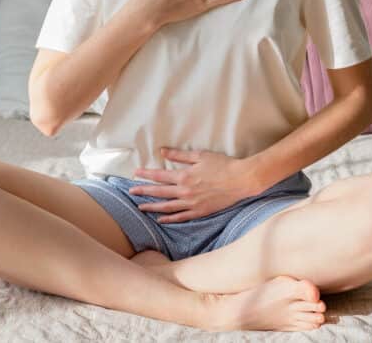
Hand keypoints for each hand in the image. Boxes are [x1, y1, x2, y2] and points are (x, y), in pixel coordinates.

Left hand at [128, 147, 258, 222]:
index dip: (146, 174)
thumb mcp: (200, 155)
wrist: (241, 180)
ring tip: (140, 207)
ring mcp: (192, 204)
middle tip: (131, 191)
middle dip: (143, 191)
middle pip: (159, 192)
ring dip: (152, 207)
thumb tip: (162, 151)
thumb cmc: (222, 165)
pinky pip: (181, 217)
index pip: (159, 176)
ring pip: (167, 207)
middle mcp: (185, 191)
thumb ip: (179, 155)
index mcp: (184, 176)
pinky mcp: (200, 212)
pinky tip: (161, 219)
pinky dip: (169, 219)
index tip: (135, 174)